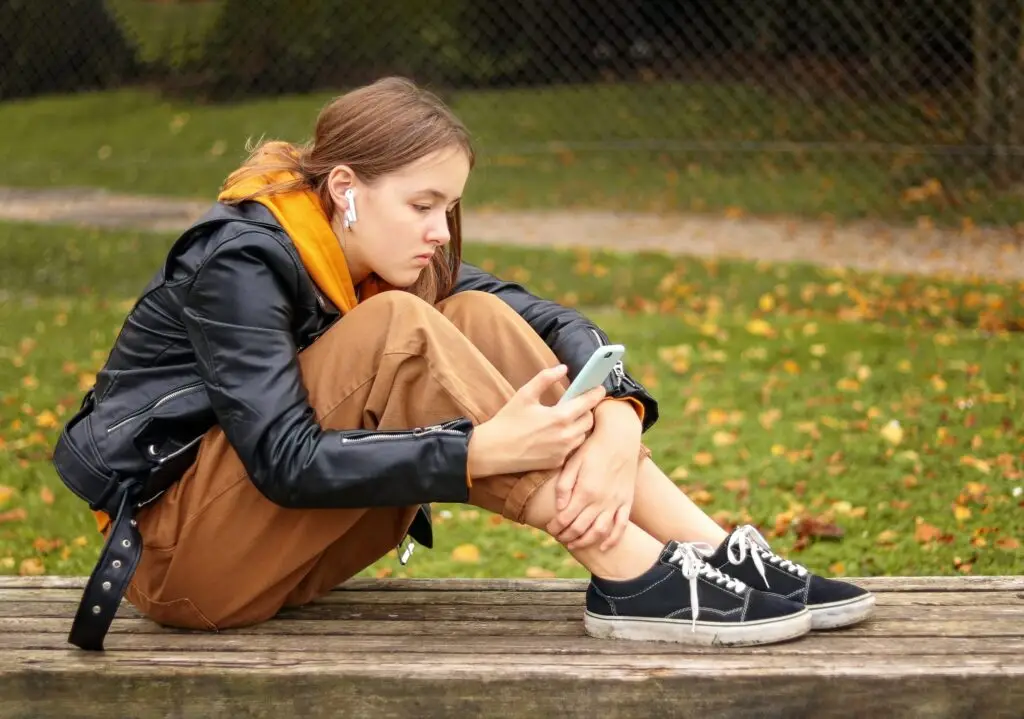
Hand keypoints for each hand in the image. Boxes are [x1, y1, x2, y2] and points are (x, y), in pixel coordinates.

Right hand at [467, 365, 605, 476]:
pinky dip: (569, 440)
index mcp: (560, 417)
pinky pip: (571, 449)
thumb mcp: (525, 394)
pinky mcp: (557, 462)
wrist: (493, 451)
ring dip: (579, 426)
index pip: (588, 403)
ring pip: (582, 435)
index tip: (599, 388)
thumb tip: (563, 368)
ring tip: (566, 419)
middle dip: (586, 411)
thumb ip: (546, 378)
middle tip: (578, 404)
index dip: (596, 394)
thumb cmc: (508, 421)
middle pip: (589, 420)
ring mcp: (562, 451)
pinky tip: (556, 435)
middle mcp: (565, 436)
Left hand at [546, 401, 641, 551]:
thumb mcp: (572, 462)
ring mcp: (616, 502)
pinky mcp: (627, 501)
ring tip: (574, 544)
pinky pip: (621, 526)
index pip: (565, 518)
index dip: (555, 527)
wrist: (619, 438)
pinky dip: (613, 540)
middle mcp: (601, 500)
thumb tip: (559, 508)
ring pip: (600, 532)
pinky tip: (603, 547)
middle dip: (566, 536)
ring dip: (585, 542)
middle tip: (558, 536)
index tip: (550, 528)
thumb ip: (564, 486)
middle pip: (581, 528)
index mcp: (585, 490)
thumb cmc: (592, 448)